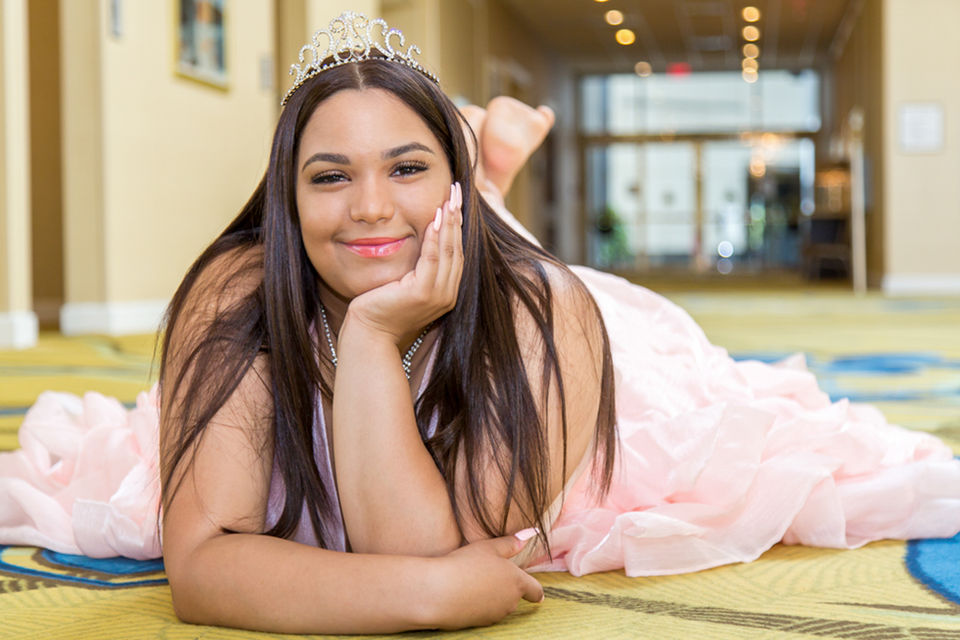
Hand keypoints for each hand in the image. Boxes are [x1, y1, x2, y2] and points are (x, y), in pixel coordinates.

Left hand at [345, 182, 462, 345]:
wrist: (369, 334)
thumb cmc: (381, 309)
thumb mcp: (404, 285)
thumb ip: (416, 268)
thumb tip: (418, 240)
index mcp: (446, 292)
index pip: (457, 252)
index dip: (457, 225)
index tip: (456, 201)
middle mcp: (447, 294)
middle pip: (458, 248)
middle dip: (458, 217)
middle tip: (457, 190)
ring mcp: (437, 295)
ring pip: (449, 251)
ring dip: (450, 222)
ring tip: (449, 198)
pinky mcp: (422, 293)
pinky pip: (432, 259)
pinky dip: (435, 238)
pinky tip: (434, 219)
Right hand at [423, 535, 543, 629]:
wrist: (439, 592)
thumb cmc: (465, 565)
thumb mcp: (488, 547)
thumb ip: (510, 543)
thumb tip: (530, 534)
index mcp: (517, 582)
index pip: (536, 591)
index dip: (536, 592)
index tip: (537, 595)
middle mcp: (511, 601)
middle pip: (515, 597)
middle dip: (507, 588)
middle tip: (490, 575)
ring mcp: (496, 614)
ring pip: (500, 605)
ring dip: (493, 597)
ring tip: (474, 582)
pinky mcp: (480, 623)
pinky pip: (484, 613)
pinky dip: (479, 606)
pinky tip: (465, 595)